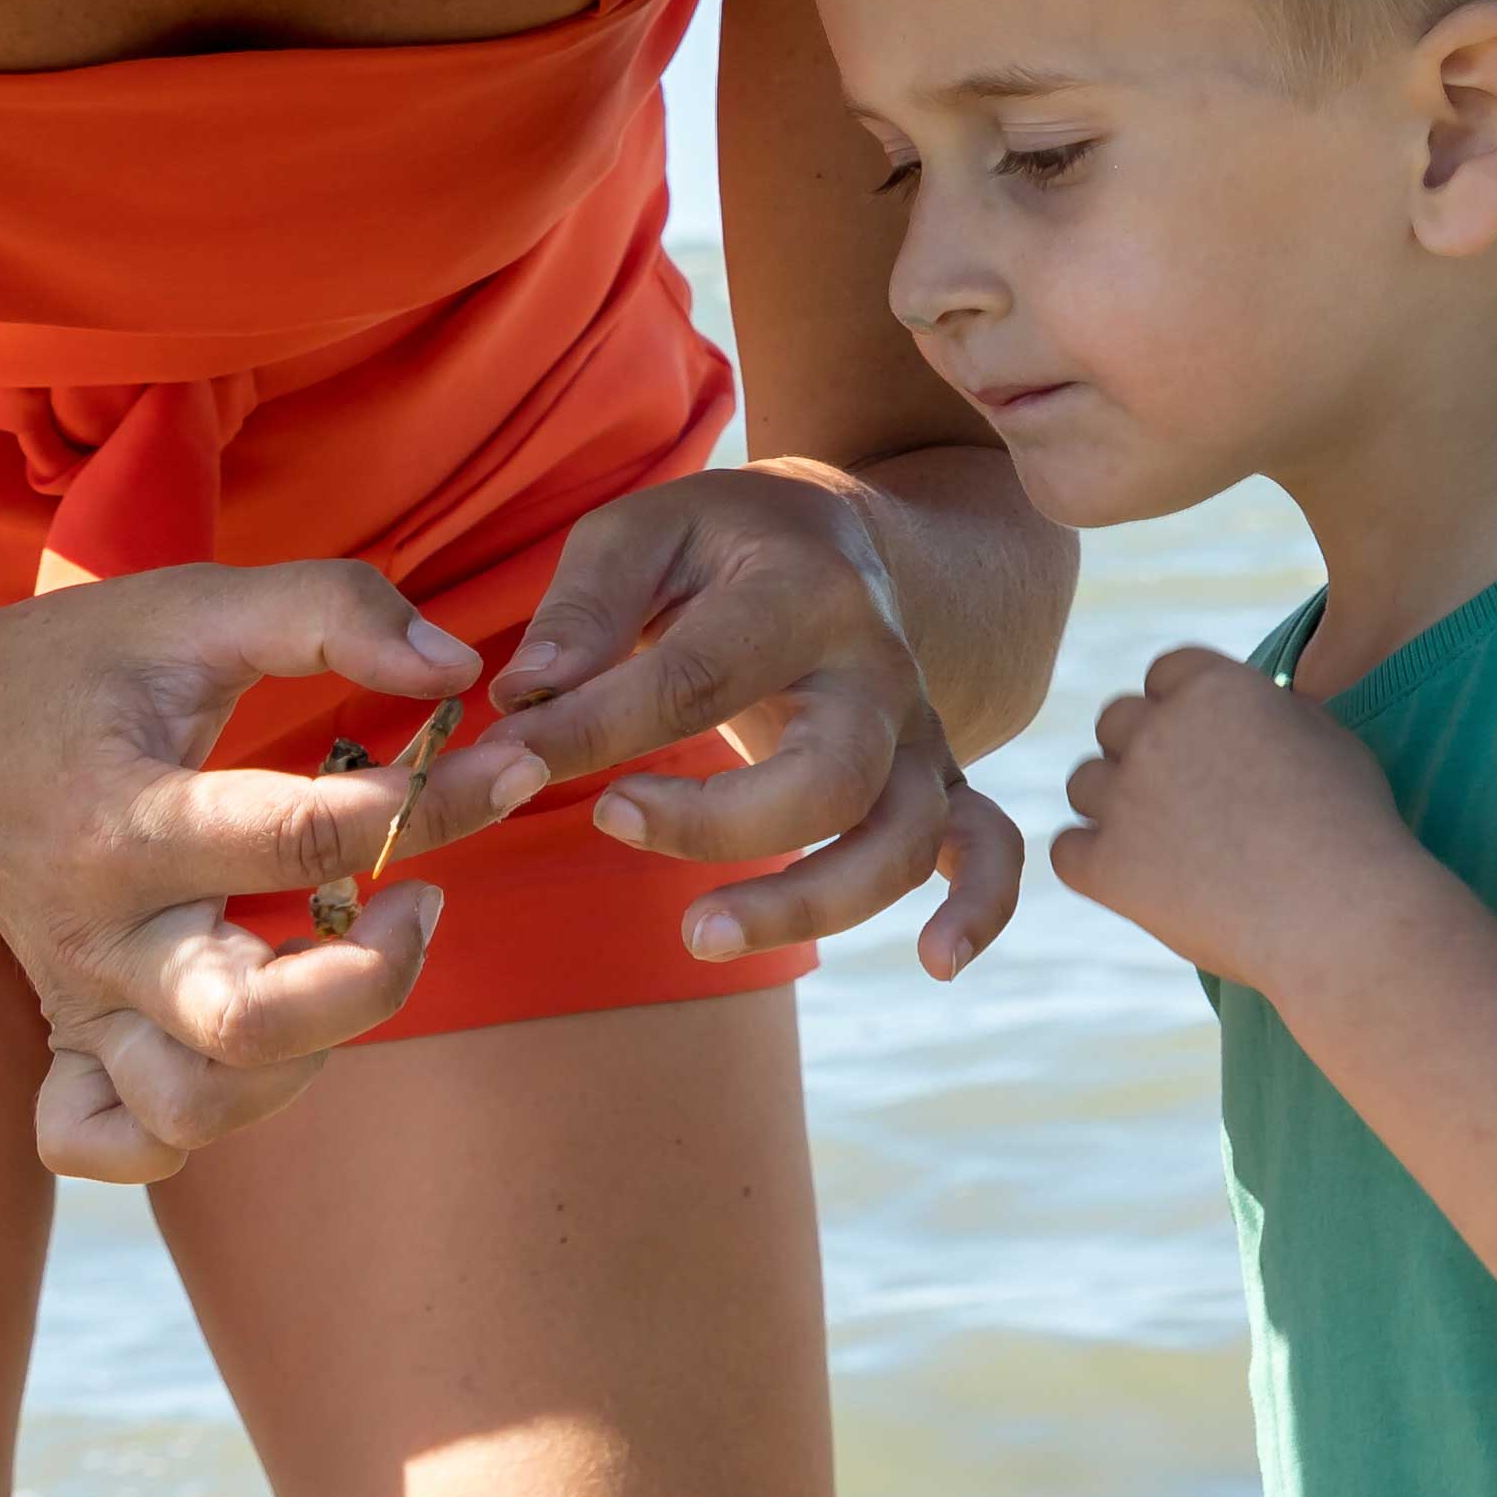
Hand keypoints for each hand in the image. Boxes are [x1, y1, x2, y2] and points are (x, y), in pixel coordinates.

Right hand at [0, 561, 507, 1186]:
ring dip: (305, 1060)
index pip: (296, 837)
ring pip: (193, 1109)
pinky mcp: (73, 1046)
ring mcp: (81, 1007)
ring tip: (357, 964)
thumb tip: (458, 665)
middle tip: (428, 897)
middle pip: (248, 1022)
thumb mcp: (196, 605)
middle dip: (374, 976)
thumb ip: (332, 612)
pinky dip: (184, 1134)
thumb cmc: (82, 671)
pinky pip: (120, 1147)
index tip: (497, 765)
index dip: (425, 806)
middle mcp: (97, 936)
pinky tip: (255, 1058)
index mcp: (121, 817)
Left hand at [453, 464, 1025, 979]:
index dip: (592, 732)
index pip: (696, 678)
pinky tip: (934, 965)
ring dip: (810, 901)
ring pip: (902, 837)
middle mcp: (878, 667)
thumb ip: (583, 609)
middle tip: (608, 818)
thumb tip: (524, 701)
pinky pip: (988, 849)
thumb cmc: (717, 542)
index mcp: (802, 591)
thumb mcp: (641, 531)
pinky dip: (979, 909)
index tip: (507, 763)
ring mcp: (917, 730)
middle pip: (830, 776)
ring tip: (697, 934)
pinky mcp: (938, 777)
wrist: (837, 537)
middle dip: (716, 825)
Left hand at [1046, 643, 1417, 996]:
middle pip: (1115, 722)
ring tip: (1166, 846)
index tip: (1208, 745)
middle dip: (1143, 752)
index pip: (1164, 673)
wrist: (1343, 913)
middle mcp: (1158, 729)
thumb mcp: (1325, 737)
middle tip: (1185, 800)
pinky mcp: (1107, 866)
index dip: (1182, 707)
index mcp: (1213, 686)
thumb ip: (1268, 712)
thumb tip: (1245, 710)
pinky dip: (1094, 864)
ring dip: (1115, 806)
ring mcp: (1126, 798)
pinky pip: (1068, 851)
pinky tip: (1137, 882)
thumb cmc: (1353, 828)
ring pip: (1084, 784)